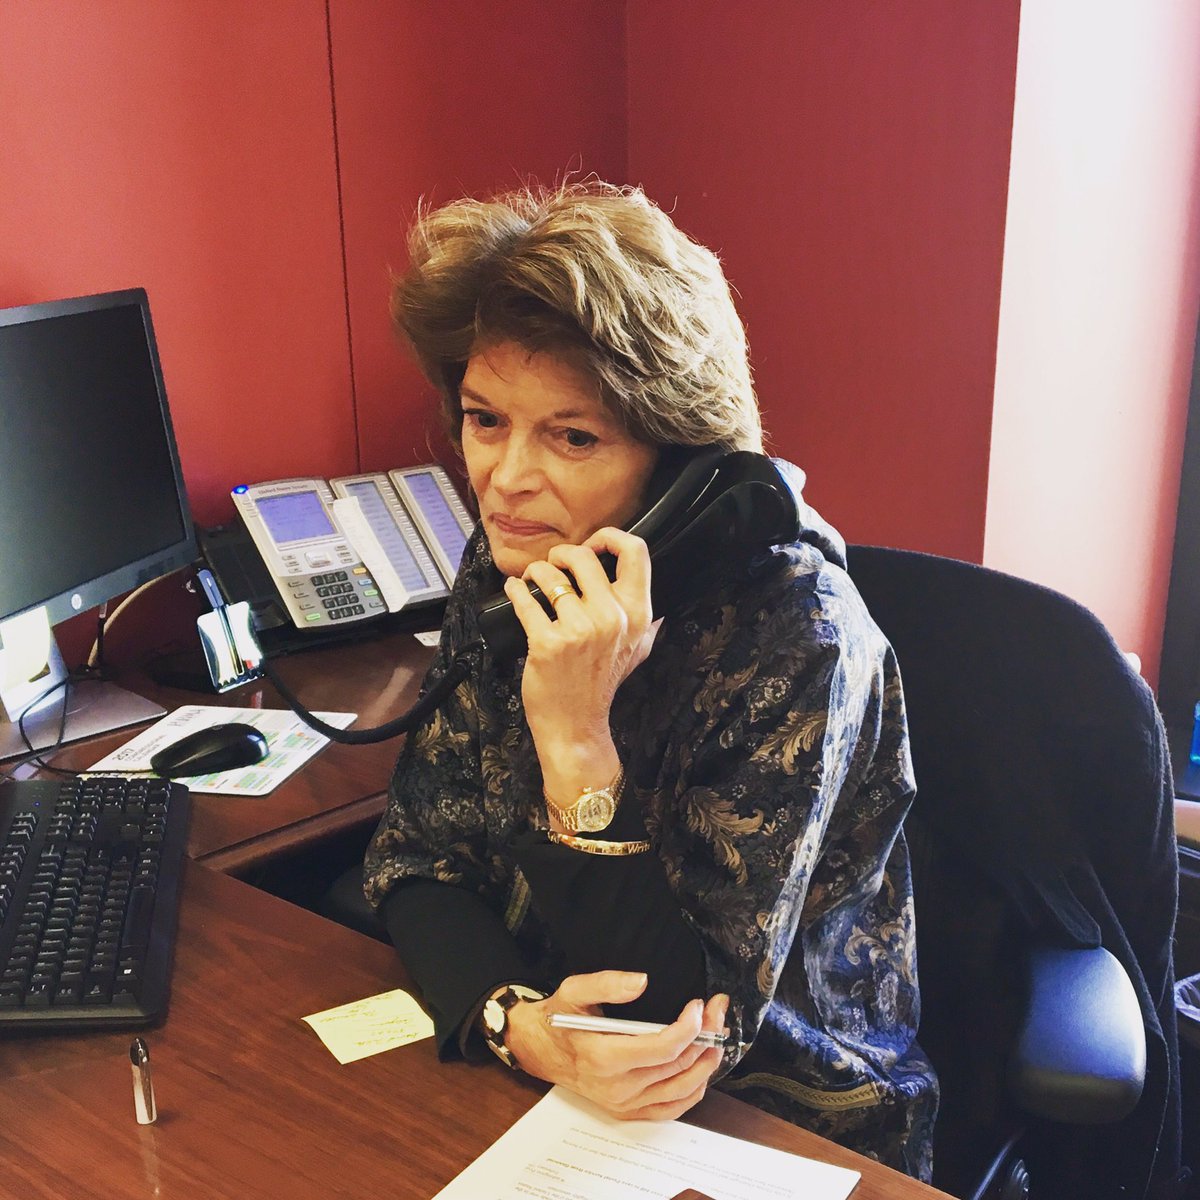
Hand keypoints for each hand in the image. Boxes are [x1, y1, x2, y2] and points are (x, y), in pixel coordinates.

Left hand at [503, 528, 657, 791]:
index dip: (609, 537)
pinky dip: (515, 590)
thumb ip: (647, 630)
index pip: (635, 552)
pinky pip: (525, 599)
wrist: (575, 726)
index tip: (592, 544)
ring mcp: (579, 630)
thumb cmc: (600, 687)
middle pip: (584, 556)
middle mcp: (612, 618)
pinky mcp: (547, 642)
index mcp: (637, 615)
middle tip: (553, 565)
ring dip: (535, 573)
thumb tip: (658, 615)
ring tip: (532, 582)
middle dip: (561, 554)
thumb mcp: (636, 656)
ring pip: (549, 575)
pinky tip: (515, 591)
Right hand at [503, 970, 729, 1120]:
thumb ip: (607, 983)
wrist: (539, 1049)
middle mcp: (617, 1087)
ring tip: (715, 1035)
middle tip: (716, 1011)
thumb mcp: (574, 990)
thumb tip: (642, 981)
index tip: (699, 1004)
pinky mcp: (628, 1112)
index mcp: (604, 1057)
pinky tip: (701, 1067)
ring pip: (682, 1089)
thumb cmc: (559, 1018)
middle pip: (678, 1065)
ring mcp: (624, 1104)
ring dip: (706, 1062)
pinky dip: (693, 1089)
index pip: (662, 1048)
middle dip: (705, 1035)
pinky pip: (672, 1108)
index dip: (689, 1026)